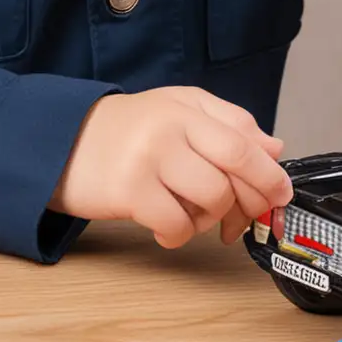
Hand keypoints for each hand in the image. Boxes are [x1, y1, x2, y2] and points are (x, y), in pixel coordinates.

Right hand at [48, 85, 292, 248]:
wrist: (60, 139)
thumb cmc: (125, 130)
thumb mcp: (176, 111)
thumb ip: (226, 126)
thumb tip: (274, 149)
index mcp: (187, 106)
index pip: (244, 139)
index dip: (271, 172)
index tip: (281, 195)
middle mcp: (171, 126)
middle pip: (235, 170)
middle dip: (251, 202)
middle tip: (243, 220)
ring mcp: (149, 157)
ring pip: (211, 199)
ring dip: (209, 219)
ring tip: (189, 215)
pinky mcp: (129, 190)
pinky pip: (177, 224)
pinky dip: (179, 235)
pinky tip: (165, 229)